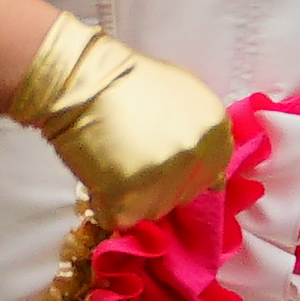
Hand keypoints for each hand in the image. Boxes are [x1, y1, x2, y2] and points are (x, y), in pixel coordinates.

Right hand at [8, 12, 239, 220]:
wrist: (82, 82)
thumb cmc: (132, 83)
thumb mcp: (185, 97)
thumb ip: (204, 136)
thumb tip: (217, 184)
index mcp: (215, 132)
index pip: (212, 174)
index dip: (184, 170)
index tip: (161, 158)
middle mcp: (195, 157)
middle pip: (183, 195)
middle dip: (161, 184)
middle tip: (134, 158)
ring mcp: (163, 180)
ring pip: (153, 211)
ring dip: (135, 198)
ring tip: (115, 165)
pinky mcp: (127, 199)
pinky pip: (120, 218)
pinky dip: (107, 205)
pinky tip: (100, 179)